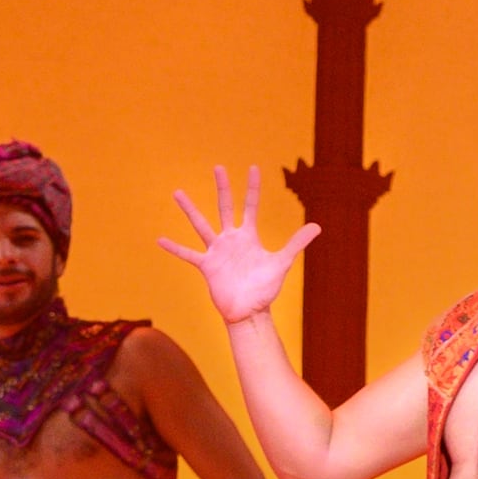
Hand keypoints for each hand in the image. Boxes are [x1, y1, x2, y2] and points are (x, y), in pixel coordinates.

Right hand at [157, 165, 320, 323]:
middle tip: (218, 166)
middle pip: (225, 206)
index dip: (252, 187)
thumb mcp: (281, 263)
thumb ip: (296, 244)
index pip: (250, 206)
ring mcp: (217, 251)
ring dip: (190, 209)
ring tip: (177, 193)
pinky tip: (160, 240)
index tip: (253, 167)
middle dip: (223, 187)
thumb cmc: (265, 289)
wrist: (249, 311)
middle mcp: (231, 239)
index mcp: (249, 236)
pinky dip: (175, 248)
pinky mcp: (207, 266)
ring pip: (201, 225)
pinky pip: (188, 254)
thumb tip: (317, 226)